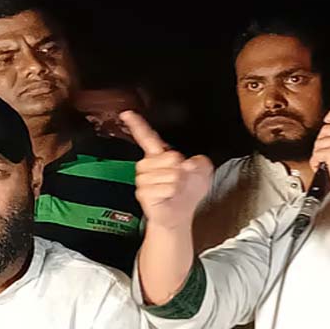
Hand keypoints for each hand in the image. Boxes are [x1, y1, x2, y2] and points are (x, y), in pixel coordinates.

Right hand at [120, 111, 213, 229]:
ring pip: (171, 174)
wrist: (179, 214)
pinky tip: (168, 197)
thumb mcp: (202, 172)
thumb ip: (200, 161)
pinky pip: (167, 188)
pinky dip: (172, 194)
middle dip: (182, 170)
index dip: (137, 124)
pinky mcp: (143, 192)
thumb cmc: (187, 192)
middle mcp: (148, 165)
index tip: (128, 114)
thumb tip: (189, 163)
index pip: (147, 137)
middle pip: (171, 157)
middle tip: (178, 181)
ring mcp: (144, 179)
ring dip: (178, 184)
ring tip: (173, 190)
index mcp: (159, 155)